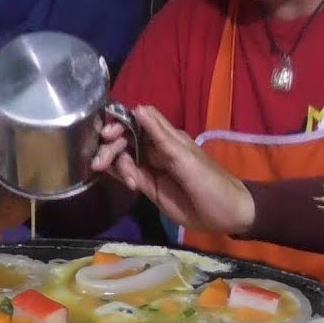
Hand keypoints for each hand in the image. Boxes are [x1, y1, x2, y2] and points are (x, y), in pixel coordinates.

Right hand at [92, 106, 255, 235]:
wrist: (225, 213)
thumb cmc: (209, 182)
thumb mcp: (184, 158)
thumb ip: (159, 135)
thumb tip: (137, 108)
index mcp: (166, 137)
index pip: (136, 121)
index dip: (119, 123)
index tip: (106, 134)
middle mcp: (155, 149)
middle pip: (124, 140)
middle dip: (110, 148)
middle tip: (99, 163)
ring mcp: (150, 168)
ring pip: (123, 158)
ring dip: (116, 165)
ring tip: (129, 183)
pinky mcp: (148, 187)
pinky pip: (128, 175)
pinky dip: (120, 176)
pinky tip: (123, 183)